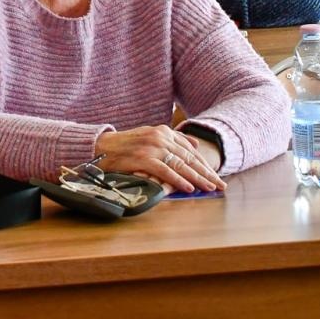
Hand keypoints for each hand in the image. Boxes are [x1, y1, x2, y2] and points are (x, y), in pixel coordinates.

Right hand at [94, 126, 223, 194]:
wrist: (99, 146)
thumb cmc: (125, 145)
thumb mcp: (149, 136)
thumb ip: (172, 139)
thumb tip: (195, 144)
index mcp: (163, 131)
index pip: (190, 150)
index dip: (205, 164)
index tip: (216, 176)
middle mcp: (159, 136)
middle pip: (189, 157)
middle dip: (206, 173)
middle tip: (220, 185)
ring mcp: (151, 147)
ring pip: (180, 164)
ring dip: (197, 178)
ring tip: (210, 188)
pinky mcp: (143, 158)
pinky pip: (165, 171)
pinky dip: (178, 180)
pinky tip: (189, 188)